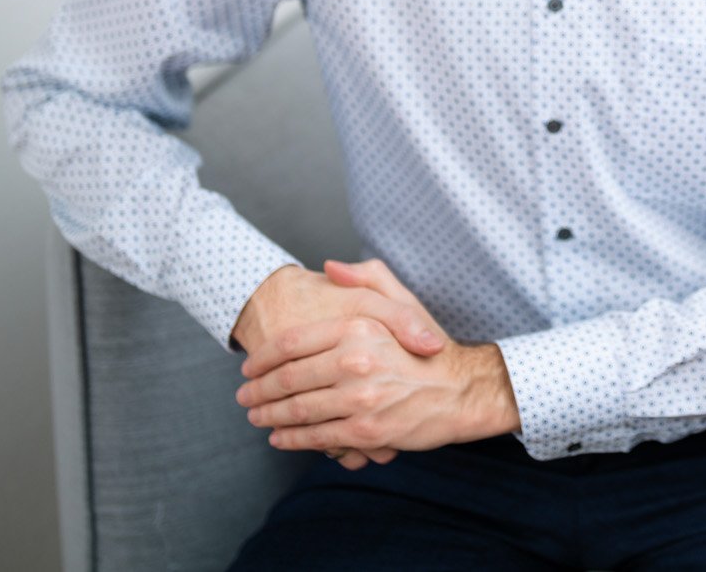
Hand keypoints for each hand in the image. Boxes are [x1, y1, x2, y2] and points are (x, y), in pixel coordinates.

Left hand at [237, 258, 519, 458]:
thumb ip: (366, 277)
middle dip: (258, 391)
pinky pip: (316, 436)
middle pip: (287, 379)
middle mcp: (355, 361)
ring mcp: (359, 398)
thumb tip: (328, 267)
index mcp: (358, 328)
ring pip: (297, 410)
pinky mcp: (366, 431)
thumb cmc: (430, 350)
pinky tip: (280, 437)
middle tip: (244, 397)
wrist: (462, 391)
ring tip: (256, 417)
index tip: (249, 367)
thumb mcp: (403, 302)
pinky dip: (292, 439)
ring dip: (269, 416)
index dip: (262, 358)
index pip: (291, 344)